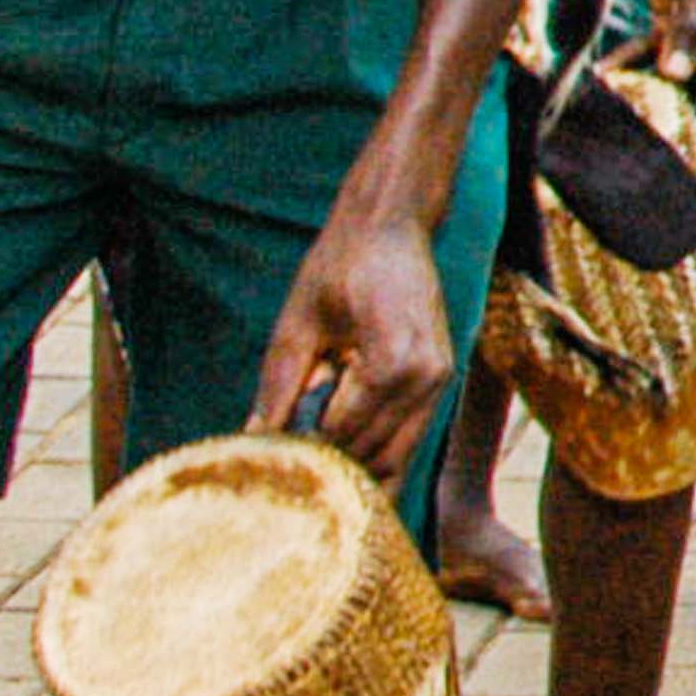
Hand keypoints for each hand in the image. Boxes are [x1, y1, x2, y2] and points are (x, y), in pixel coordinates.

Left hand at [257, 192, 462, 480]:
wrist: (391, 226)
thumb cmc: (341, 264)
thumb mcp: (299, 323)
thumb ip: (280, 386)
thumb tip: (254, 438)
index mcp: (393, 362)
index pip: (341, 432)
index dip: (302, 450)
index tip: (269, 459)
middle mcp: (427, 378)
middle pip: (374, 453)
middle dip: (329, 464)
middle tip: (287, 468)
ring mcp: (440, 381)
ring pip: (397, 455)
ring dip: (355, 463)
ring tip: (313, 460)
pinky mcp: (441, 379)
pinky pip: (410, 435)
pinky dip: (378, 449)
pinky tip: (345, 449)